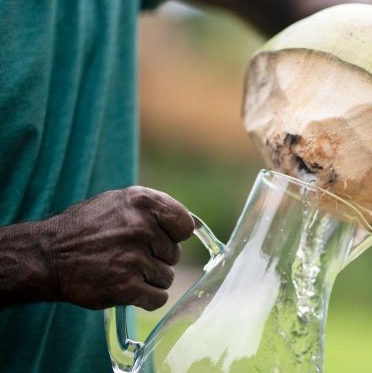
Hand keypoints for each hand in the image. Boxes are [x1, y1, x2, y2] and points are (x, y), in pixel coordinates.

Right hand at [41, 186, 193, 309]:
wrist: (49, 255)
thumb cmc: (88, 228)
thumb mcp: (121, 202)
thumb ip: (156, 209)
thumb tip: (191, 225)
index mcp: (143, 202)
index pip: (185, 225)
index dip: (175, 235)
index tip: (161, 238)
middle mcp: (141, 228)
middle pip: (174, 255)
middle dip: (157, 258)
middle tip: (129, 255)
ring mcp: (134, 258)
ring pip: (167, 278)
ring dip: (149, 279)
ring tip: (124, 270)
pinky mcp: (126, 287)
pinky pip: (158, 298)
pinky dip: (146, 298)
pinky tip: (128, 288)